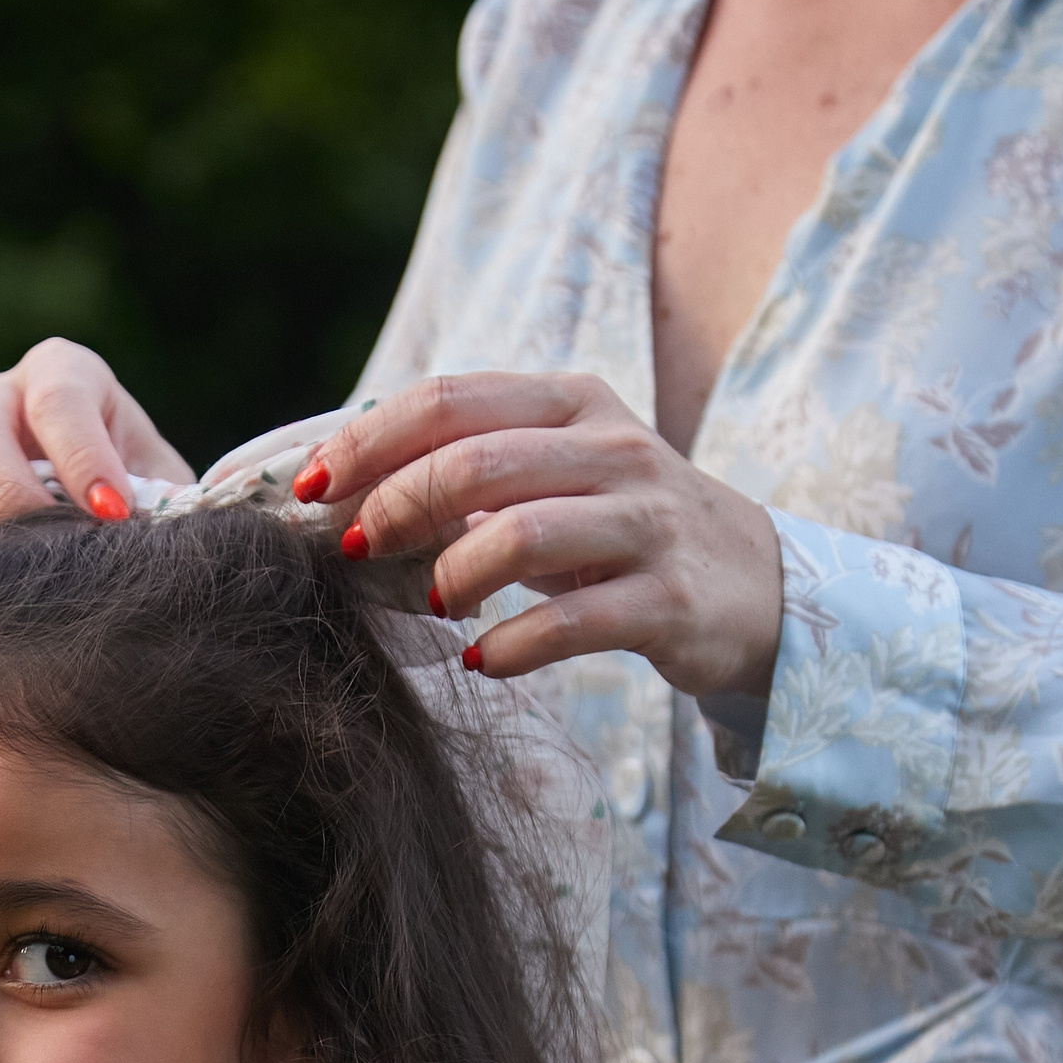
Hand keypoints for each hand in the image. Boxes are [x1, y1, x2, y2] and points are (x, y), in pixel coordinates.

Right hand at [0, 338, 192, 605]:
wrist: (112, 542)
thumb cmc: (148, 510)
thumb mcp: (169, 493)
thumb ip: (174, 500)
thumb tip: (188, 515)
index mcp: (62, 376)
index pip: (60, 396)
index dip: (84, 455)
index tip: (114, 513)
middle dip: (10, 495)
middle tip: (52, 549)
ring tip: (2, 589)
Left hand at [302, 372, 782, 696]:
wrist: (753, 586)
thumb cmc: (618, 529)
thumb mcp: (551, 475)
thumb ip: (465, 467)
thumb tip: (336, 484)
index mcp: (572, 402)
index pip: (450, 400)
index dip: (369, 439)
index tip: (310, 485)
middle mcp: (615, 449)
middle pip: (478, 461)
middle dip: (397, 507)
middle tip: (354, 551)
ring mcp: (649, 523)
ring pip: (524, 533)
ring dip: (452, 573)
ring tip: (431, 603)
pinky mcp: (671, 600)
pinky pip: (574, 622)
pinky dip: (510, 646)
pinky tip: (481, 661)